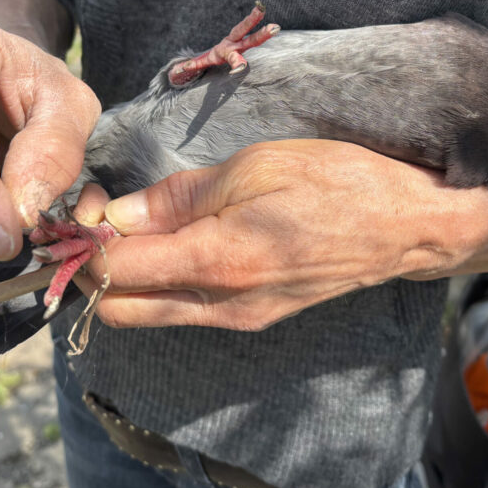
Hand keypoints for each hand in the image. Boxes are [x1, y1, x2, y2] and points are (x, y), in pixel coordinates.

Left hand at [76, 139, 487, 330]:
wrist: (405, 228)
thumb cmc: (337, 184)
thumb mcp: (253, 167)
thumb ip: (178, 197)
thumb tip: (118, 217)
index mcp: (217, 261)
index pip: (113, 271)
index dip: (83, 243)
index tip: (82, 209)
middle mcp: (219, 305)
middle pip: (116, 309)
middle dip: (91, 269)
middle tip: (97, 222)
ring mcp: (236, 320)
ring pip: (146, 315)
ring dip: (121, 280)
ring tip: (131, 229)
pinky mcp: (252, 319)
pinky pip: (181, 311)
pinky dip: (156, 285)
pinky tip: (170, 243)